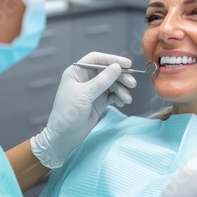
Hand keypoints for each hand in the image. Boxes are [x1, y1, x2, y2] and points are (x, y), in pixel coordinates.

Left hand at [30, 52, 136, 168]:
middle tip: (132, 84)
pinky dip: (119, 97)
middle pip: (107, 71)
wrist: (64, 137)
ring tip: (127, 99)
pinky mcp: (99, 101)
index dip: (112, 59)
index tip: (127, 64)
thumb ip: (101, 81)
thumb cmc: (68, 113)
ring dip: (122, 89)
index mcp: (77, 72)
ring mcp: (93, 90)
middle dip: (120, 77)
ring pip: (112, 83)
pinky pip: (113, 94)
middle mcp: (86, 78)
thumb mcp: (84, 95)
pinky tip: (122, 102)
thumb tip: (117, 67)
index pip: (96, 59)